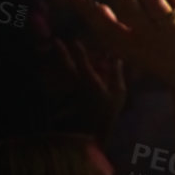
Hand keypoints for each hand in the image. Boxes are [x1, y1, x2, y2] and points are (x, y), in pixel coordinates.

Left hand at [36, 9, 126, 134]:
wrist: (90, 134)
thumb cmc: (107, 113)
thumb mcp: (118, 93)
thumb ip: (116, 74)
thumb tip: (116, 58)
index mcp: (89, 80)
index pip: (82, 61)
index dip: (78, 50)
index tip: (73, 39)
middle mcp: (76, 83)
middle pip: (66, 65)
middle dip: (62, 53)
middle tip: (56, 41)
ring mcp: (70, 91)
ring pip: (63, 73)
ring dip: (61, 62)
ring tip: (57, 53)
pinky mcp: (68, 99)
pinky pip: (64, 82)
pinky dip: (62, 75)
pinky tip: (62, 72)